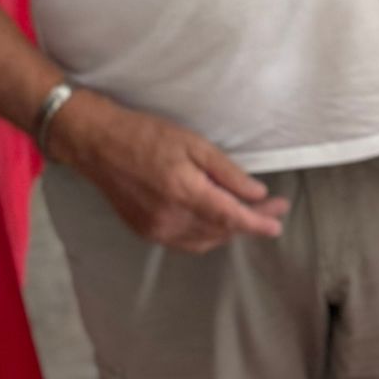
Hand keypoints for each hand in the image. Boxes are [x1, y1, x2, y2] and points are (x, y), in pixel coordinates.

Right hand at [45, 89, 288, 256]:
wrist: (98, 145)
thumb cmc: (148, 135)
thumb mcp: (195, 144)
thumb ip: (227, 172)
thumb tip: (256, 193)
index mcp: (184, 193)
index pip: (231, 217)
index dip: (258, 222)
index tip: (279, 222)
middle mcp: (170, 219)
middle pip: (221, 230)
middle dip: (250, 222)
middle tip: (272, 207)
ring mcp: (155, 230)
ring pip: (205, 240)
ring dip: (230, 230)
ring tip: (250, 214)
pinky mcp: (145, 232)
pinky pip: (186, 242)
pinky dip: (207, 235)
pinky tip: (218, 222)